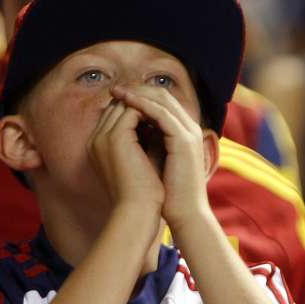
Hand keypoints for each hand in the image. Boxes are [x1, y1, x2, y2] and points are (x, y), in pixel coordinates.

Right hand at [88, 98, 164, 215]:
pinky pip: (132, 109)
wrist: (138, 211)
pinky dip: (150, 109)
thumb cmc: (143, 193)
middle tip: (166, 102)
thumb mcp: (142, 160)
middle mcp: (95, 139)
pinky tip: (166, 114)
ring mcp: (102, 137)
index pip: (116, 116)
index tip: (160, 109)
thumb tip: (158, 122)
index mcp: (98, 146)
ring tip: (168, 106)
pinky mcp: (115, 137)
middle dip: (143, 101)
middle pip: (118, 106)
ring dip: (147, 102)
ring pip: (125, 104)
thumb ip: (145, 139)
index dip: (138, 109)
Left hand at [110, 85, 213, 229]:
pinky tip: (126, 104)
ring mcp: (189, 132)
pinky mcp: (184, 140)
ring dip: (137, 93)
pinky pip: (161, 113)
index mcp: (184, 133)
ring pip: (162, 100)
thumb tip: (125, 130)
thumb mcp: (155, 160)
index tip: (117, 97)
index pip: (162, 103)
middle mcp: (189, 129)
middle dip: (137, 90)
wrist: (185, 214)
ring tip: (117, 92)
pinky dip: (142, 105)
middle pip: (162, 96)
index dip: (139, 97)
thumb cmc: (168, 194)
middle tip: (115, 89)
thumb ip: (146, 142)